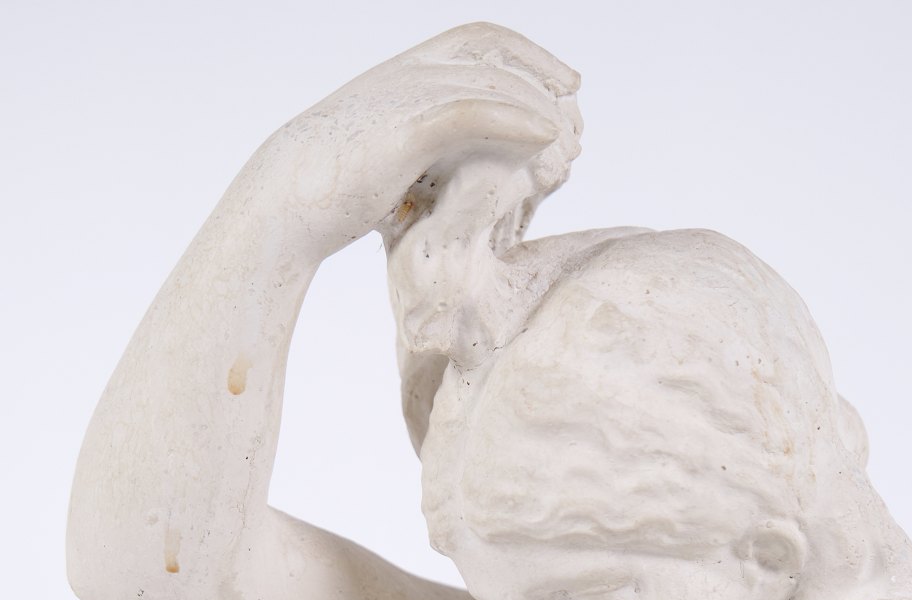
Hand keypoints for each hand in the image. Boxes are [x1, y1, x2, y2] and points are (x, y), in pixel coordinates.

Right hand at [267, 23, 581, 260]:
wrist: (287, 202)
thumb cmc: (331, 194)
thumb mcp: (386, 165)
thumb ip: (424, 157)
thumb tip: (446, 183)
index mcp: (405, 74)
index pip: (480, 40)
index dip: (529, 55)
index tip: (565, 87)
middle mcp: (410, 72)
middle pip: (497, 52)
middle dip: (545, 78)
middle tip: (579, 119)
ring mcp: (409, 96)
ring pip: (495, 81)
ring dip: (541, 108)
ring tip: (572, 143)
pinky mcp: (409, 128)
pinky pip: (477, 110)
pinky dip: (518, 118)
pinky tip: (549, 138)